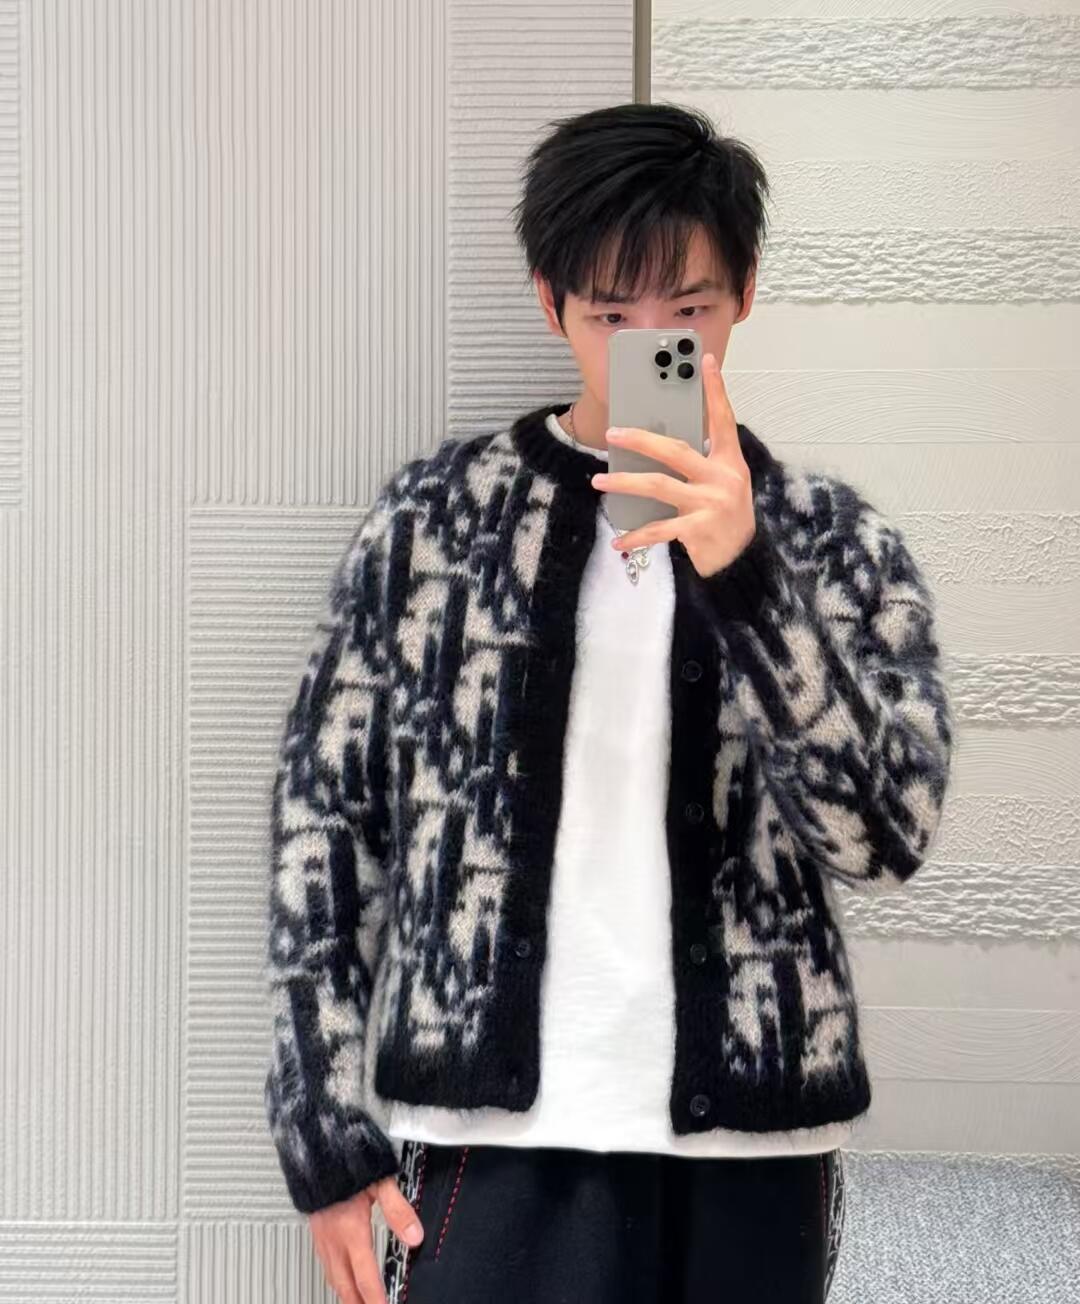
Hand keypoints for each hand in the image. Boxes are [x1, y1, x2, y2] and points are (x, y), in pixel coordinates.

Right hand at [308, 1174, 423, 1303]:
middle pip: (346, 1288)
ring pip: (334, 1280)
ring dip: (347, 1297)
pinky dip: (337, 1282)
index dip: (376, 1300)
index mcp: (351, 1232)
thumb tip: (415, 1236)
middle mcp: (334, 1241)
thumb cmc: (347, 1162)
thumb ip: (398, 1210)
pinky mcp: (317, 1234)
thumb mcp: (379, 1182)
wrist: (316, 1152)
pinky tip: (343, 1281)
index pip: (365, 1278)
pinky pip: (326, 1267)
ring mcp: (323, 1239)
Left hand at [589, 352, 755, 579]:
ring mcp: (710, 504)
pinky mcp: (698, 530)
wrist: (743, 561)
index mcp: (729, 462)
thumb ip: (698, 464)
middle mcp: (722, 478)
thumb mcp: (722, 484)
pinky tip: (617, 541)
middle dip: (641, 439)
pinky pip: (658, 530)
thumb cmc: (725, 517)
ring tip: (599, 482)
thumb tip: (656, 445)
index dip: (715, 390)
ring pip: (659, 486)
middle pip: (676, 451)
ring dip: (624, 483)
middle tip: (613, 433)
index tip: (705, 361)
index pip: (722, 419)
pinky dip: (635, 536)